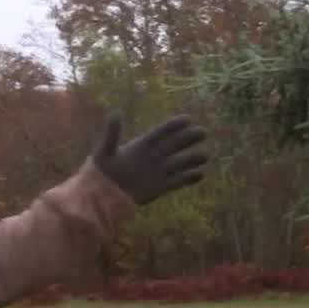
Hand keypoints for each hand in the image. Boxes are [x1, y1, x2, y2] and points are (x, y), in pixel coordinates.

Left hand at [92, 112, 207, 204]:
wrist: (103, 195)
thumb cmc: (102, 171)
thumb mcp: (104, 151)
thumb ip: (111, 134)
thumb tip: (115, 113)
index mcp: (142, 145)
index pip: (161, 132)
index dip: (173, 126)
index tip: (187, 119)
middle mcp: (154, 156)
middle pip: (174, 145)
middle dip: (188, 138)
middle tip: (203, 132)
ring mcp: (158, 171)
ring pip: (179, 163)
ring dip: (192, 159)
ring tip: (206, 155)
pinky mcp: (161, 187)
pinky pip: (178, 181)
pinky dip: (189, 178)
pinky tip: (202, 174)